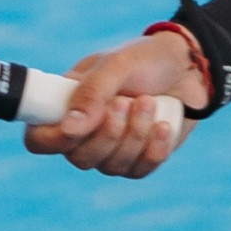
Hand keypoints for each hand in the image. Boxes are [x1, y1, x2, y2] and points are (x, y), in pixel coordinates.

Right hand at [23, 29, 206, 179]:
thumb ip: (92, 93)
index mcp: (67, 105)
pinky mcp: (140, 158)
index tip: (80, 126)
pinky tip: (163, 125)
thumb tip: (69, 129)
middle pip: (79, 159)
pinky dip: (154, 148)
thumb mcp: (118, 64)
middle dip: (108, 133)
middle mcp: (85, 132)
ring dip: (135, 134)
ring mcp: (113, 148)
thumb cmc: (147, 59)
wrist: (189, 67)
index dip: (54, 140)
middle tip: (126, 101)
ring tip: (149, 101)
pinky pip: (139, 170)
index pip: (40, 139)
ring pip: (112, 166)